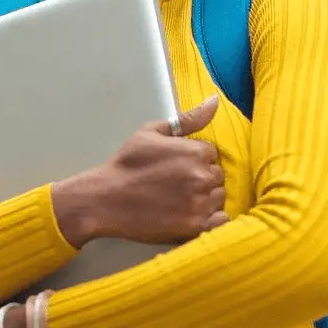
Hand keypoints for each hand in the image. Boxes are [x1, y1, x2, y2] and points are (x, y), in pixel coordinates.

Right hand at [52, 96, 227, 246]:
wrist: (106, 199)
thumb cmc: (127, 164)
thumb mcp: (152, 132)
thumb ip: (188, 119)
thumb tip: (215, 100)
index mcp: (195, 151)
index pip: (212, 153)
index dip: (195, 159)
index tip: (177, 167)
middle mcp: (201, 176)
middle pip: (217, 175)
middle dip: (202, 177)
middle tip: (176, 184)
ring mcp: (200, 203)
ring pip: (219, 197)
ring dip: (206, 198)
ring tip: (180, 200)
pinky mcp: (196, 227)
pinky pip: (220, 221)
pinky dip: (210, 219)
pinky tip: (190, 214)